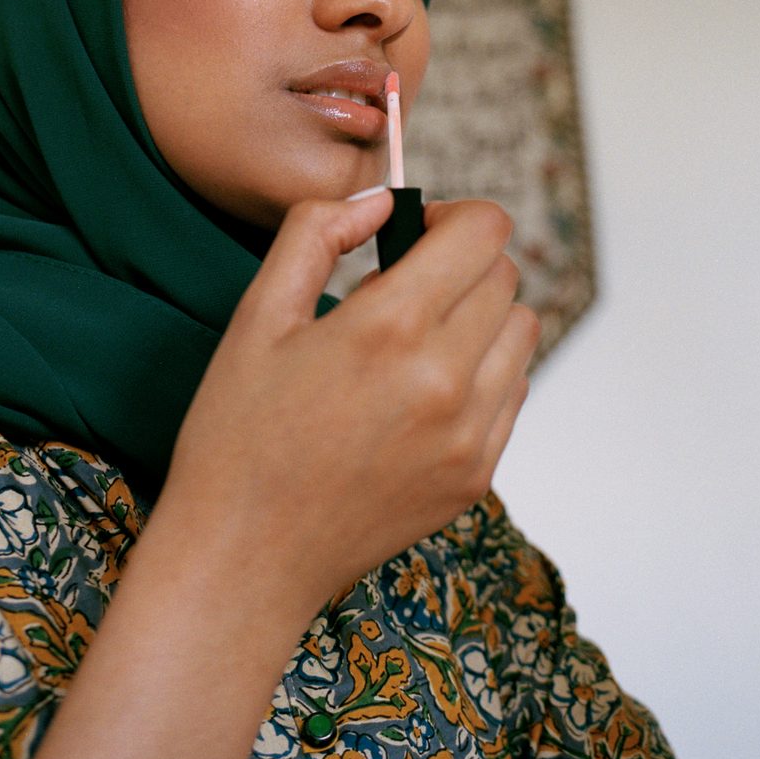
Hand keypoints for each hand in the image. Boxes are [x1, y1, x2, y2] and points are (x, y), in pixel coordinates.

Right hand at [160, 193, 538, 612]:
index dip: (454, 216)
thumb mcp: (257, 314)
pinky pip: (513, 393)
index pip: (485, 231)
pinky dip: (481, 375)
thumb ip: (317, 231)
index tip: (416, 235)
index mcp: (390, 327)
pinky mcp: (476, 476)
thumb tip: (380, 202)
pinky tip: (420, 392)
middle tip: (399, 293)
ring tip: (414, 342)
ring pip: (521, 332)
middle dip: (461, 265)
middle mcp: (446, 379)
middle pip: (506, 277)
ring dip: (479, 317)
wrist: (244, 556)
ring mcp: (469, 434)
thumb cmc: (238, 434)